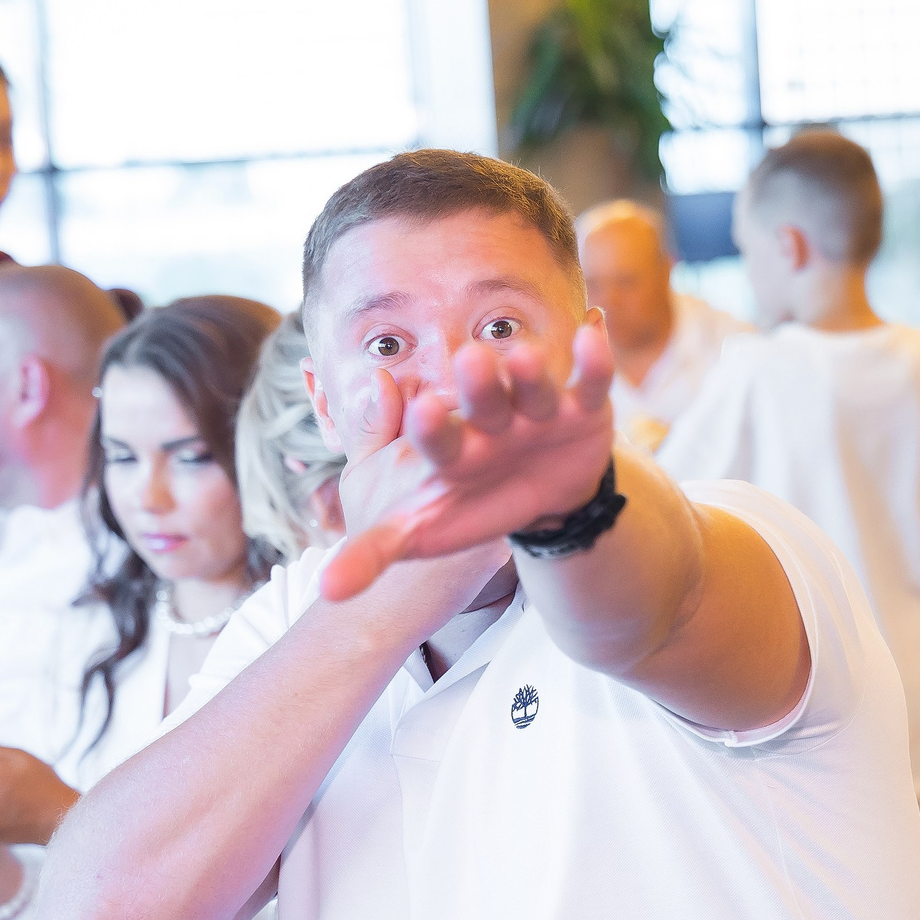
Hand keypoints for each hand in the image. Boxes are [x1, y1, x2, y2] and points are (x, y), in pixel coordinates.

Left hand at [320, 324, 618, 601]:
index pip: (433, 436)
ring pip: (532, 387)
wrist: (532, 495)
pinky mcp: (581, 409)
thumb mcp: (415, 532)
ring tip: (526, 356)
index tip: (420, 412)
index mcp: (448, 446)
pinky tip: (592, 330)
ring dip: (531, 372)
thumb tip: (325, 590)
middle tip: (471, 362)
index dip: (430, 427)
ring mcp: (535, 410)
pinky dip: (594, 361)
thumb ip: (371, 553)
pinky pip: (589, 382)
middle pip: (482, 401)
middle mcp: (488, 420)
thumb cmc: (464, 507)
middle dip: (479, 387)